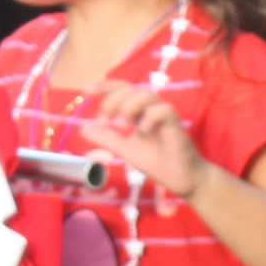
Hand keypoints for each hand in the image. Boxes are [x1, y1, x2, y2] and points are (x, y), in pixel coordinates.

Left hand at [82, 78, 208, 197]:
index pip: (122, 90)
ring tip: (123, 126)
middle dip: (113, 100)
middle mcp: (151, 109)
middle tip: (106, 120)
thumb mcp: (126, 150)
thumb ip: (108, 139)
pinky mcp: (176, 126)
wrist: (181, 179)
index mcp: (139, 112)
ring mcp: (164, 116)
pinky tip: (143, 131)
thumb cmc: (158, 162)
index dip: (105, 87)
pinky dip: (149, 117)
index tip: (86, 91)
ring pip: (147, 94)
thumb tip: (83, 129)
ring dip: (129, 106)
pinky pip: (164, 110)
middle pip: (131, 89)